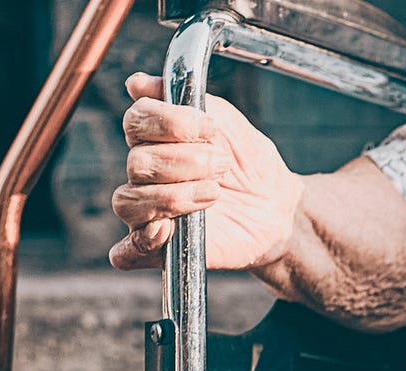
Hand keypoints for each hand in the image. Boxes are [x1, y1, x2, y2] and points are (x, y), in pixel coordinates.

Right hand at [109, 72, 303, 270]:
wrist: (278, 205)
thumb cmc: (248, 162)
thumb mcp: (227, 121)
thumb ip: (185, 99)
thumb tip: (137, 83)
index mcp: (155, 139)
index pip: (136, 121)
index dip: (172, 123)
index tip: (211, 129)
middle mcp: (145, 174)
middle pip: (138, 162)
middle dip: (187, 161)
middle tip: (222, 166)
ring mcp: (149, 211)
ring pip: (129, 200)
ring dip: (176, 195)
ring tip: (214, 194)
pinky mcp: (160, 249)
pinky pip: (126, 252)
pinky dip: (136, 244)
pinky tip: (163, 232)